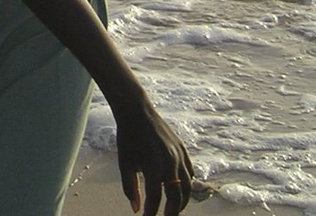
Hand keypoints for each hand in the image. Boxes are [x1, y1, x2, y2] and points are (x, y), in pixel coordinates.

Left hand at [115, 101, 194, 215]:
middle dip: (172, 211)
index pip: (155, 197)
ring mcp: (179, 155)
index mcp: (154, 164)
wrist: (137, 110)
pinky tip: (181, 190)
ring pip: (188, 186)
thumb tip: (136, 210)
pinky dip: (187, 184)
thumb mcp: (125, 163)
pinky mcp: (183, 150)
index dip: (152, 212)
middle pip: (177, 195)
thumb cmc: (128, 137)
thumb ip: (130, 187)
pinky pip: (190, 172)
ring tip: (174, 210)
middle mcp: (170, 161)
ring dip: (182, 201)